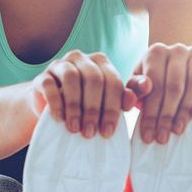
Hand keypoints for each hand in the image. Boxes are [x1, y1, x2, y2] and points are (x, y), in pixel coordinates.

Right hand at [28, 50, 151, 138]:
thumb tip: (148, 85)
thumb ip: (128, 95)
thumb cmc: (85, 107)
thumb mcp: (107, 103)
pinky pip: (50, 84)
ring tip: (75, 128)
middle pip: (93, 79)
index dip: (112, 107)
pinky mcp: (42, 74)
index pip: (113, 81)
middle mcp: (82, 58)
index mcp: (102, 62)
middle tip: (91, 133)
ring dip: (75, 106)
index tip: (109, 132)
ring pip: (72, 78)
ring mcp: (61, 64)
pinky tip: (60, 119)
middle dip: (93, 109)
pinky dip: (56, 103)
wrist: (51, 110)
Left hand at [131, 43, 191, 143]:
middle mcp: (177, 50)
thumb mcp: (139, 86)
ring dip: (185, 109)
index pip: (153, 84)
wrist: (179, 70)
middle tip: (162, 137)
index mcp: (156, 52)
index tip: (147, 135)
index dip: (150, 112)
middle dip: (167, 115)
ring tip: (178, 129)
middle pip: (174, 86)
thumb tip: (144, 87)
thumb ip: (134, 89)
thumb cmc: (153, 83)